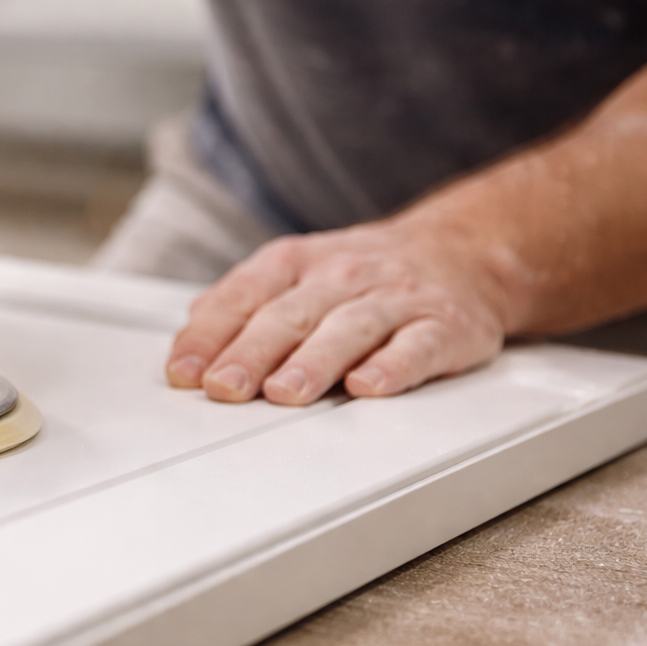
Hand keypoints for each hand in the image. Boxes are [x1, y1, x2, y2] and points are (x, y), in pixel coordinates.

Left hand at [165, 220, 511, 404]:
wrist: (462, 252)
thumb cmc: (364, 275)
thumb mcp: (294, 273)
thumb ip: (241, 304)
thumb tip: (189, 339)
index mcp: (296, 264)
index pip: (243, 297)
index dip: (210, 336)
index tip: (184, 372)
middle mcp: (342, 276)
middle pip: (289, 316)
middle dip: (251, 353)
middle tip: (223, 388)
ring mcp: (394, 300)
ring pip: (348, 329)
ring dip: (313, 362)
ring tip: (284, 393)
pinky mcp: (444, 326)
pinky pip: (416, 346)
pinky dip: (392, 367)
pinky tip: (368, 386)